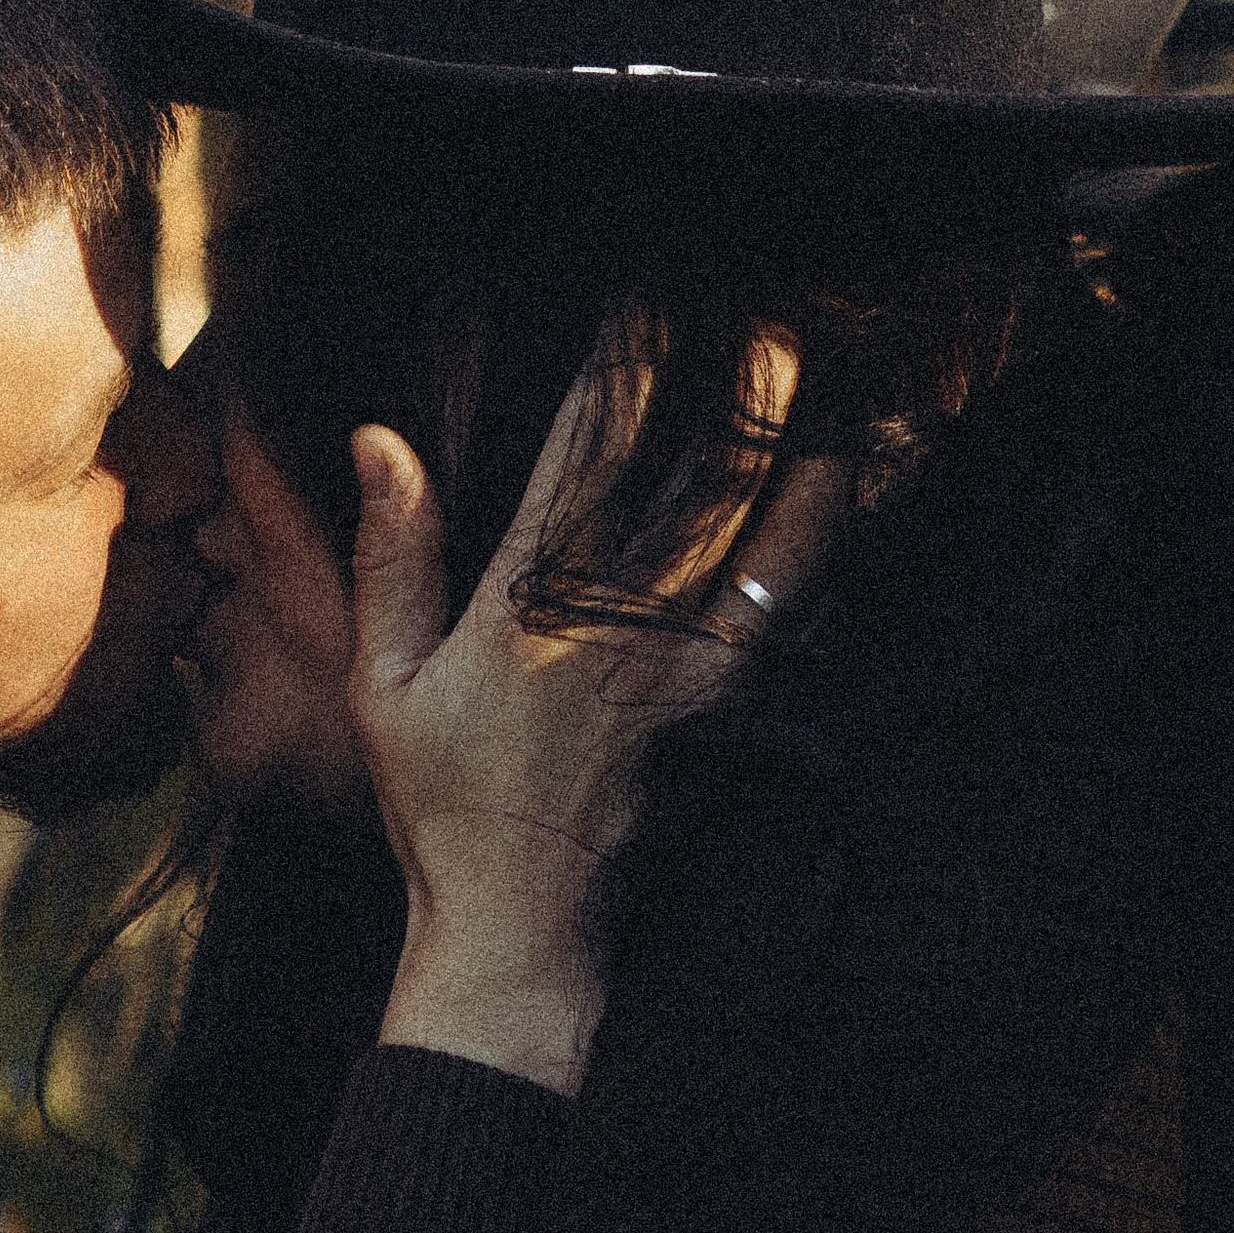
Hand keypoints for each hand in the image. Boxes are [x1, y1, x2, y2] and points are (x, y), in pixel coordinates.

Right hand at [347, 338, 848, 1096]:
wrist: (518, 923)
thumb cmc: (441, 800)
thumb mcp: (384, 679)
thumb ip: (391, 555)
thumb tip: (382, 440)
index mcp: (526, 611)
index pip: (582, 462)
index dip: (618, 375)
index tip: (643, 308)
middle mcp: (617, 633)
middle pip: (701, 493)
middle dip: (740, 402)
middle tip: (772, 327)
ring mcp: (686, 678)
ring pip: (769, 555)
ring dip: (810, 471)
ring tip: (842, 398)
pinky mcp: (727, 717)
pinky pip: (790, 623)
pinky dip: (824, 560)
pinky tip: (851, 509)